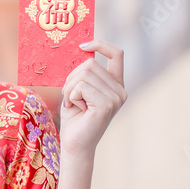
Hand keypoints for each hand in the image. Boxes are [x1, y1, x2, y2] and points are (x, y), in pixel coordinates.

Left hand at [58, 40, 127, 158]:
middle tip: (69, 95)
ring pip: (84, 74)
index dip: (101, 44)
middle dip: (72, 78)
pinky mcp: (106, 105)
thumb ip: (83, 73)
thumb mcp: (78, 90)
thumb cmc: (74, 118)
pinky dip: (71, 95)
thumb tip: (81, 50)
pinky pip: (81, 87)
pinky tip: (76, 108)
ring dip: (70, 88)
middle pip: (90, 64)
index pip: (116, 54)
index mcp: (115, 84)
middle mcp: (120, 90)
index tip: (83, 45)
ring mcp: (116, 98)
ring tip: (73, 103)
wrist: (74, 144)